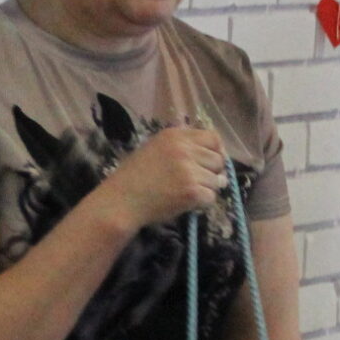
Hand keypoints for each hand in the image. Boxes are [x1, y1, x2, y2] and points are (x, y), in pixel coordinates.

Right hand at [96, 125, 227, 232]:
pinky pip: (211, 197)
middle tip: (200, 181)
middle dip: (213, 172)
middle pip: (218, 159)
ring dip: (207, 189)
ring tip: (189, 193)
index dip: (217, 151)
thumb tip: (213, 155)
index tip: (211, 163)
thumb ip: (181, 146)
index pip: (213, 138)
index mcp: (175, 135)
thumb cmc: (134, 176)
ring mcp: (189, 171)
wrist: (121, 201)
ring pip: (217, 180)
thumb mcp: (155, 148)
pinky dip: (202, 203)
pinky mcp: (192, 191)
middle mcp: (184, 149)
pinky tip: (188, 203)